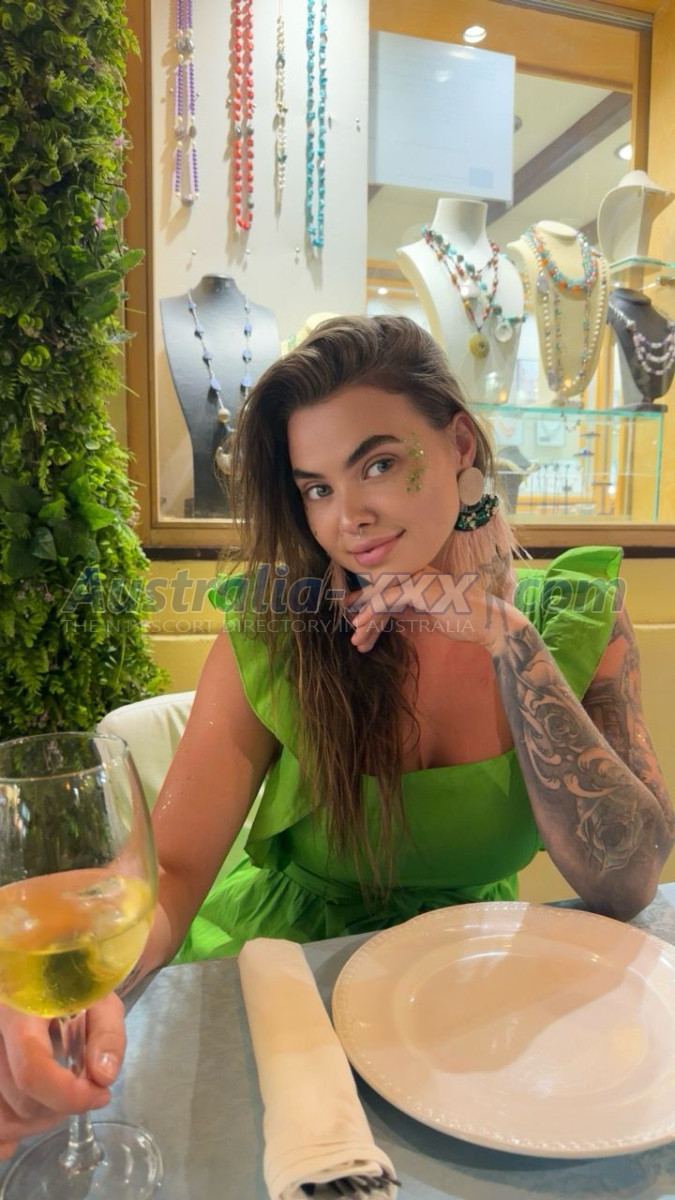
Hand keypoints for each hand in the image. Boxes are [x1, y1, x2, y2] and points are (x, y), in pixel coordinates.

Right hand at [0, 994, 125, 1160]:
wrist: (44, 976)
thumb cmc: (72, 987)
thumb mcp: (99, 999)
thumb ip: (106, 1033)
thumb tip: (102, 1076)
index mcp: (17, 1011)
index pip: (32, 1068)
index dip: (69, 1094)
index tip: (100, 1094)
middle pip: (19, 1099)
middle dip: (60, 1108)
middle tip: (84, 1090)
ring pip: (2, 1119)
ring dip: (37, 1123)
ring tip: (58, 1098)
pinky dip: (7, 1137)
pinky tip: (27, 1122)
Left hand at [345, 567, 518, 653]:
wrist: (487, 623)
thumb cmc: (464, 620)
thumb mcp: (430, 614)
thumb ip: (410, 610)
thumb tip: (391, 614)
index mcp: (422, 577)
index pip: (390, 586)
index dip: (370, 600)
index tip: (356, 615)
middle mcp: (419, 573)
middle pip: (382, 589)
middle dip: (364, 608)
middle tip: (352, 626)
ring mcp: (420, 578)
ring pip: (382, 596)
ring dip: (367, 617)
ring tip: (356, 636)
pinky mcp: (420, 589)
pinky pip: (388, 600)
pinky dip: (372, 612)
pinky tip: (362, 624)